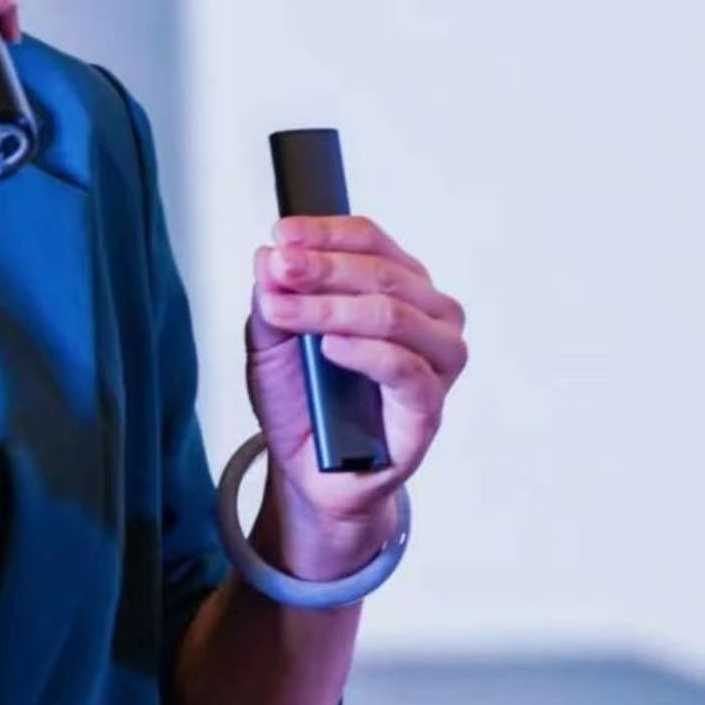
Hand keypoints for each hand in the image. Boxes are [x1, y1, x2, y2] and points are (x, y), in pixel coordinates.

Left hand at [241, 217, 464, 566]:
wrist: (310, 470)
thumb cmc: (303, 400)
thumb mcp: (270, 342)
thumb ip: (273, 299)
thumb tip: (269, 257)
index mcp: (397, 288)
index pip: (370, 243)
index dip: (325, 234)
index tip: (281, 235)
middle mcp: (428, 318)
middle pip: (382, 275)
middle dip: (322, 268)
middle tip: (278, 269)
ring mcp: (436, 362)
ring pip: (395, 315)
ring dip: (332, 308)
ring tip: (283, 310)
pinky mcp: (429, 408)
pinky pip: (405, 370)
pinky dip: (365, 353)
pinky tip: (329, 347)